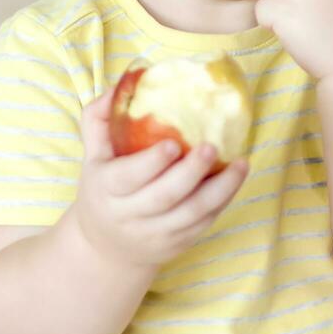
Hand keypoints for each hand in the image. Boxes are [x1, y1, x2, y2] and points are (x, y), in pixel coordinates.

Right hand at [74, 90, 249, 268]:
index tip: (174, 143)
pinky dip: (222, 202)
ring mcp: (155, 234)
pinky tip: (235, 179)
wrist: (105, 248)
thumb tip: (121, 84)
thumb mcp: (92, 154)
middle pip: (164, 196)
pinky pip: (203, 224)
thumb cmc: (102, 189)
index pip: (128, 178)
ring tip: (240, 164)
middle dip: (191, 172)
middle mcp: (129, 216)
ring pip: (191, 214)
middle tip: (212, 146)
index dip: (152, 162)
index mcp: (106, 189)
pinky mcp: (176, 245)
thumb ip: (99, 118)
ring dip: (220, 189)